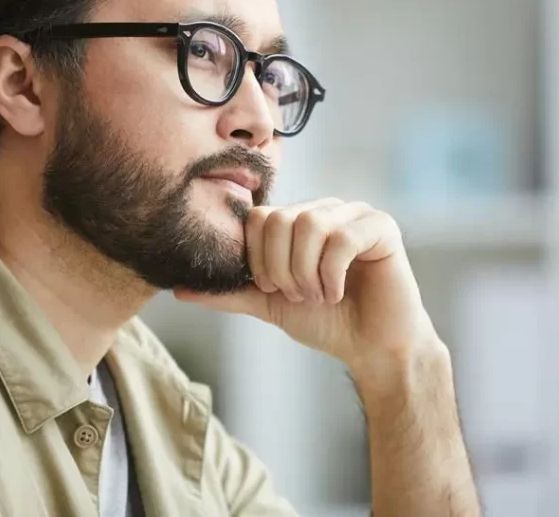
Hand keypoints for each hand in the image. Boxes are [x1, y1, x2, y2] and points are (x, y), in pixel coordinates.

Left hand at [174, 198, 441, 373]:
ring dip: (306, 273)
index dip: (258, 258)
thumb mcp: (270, 305)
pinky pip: (341, 238)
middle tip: (297, 295)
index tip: (273, 289)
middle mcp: (326, 209)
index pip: (259, 218)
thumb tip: (177, 289)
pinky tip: (337, 293)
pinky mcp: (381, 228)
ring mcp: (355, 214)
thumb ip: (230, 292)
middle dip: (280, 268)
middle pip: (279, 219)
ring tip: (318, 296)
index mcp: (299, 221)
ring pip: (309, 225)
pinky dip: (331, 274)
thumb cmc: (327, 323)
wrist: (373, 349)